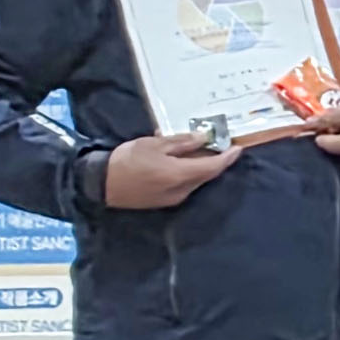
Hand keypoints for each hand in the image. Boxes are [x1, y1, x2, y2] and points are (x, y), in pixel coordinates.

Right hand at [102, 132, 241, 210]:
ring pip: (195, 180)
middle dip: (215, 160)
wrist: (100, 183)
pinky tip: (178, 160)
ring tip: (196, 148)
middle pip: (206, 174)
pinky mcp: (164, 202)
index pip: (213, 166)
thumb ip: (182, 142)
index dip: (228, 157)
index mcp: (181, 175)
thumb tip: (204, 138)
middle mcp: (182, 191)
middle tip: (219, 144)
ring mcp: (173, 199)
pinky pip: (184, 185)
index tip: (238, 147)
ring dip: (200, 166)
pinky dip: (187, 172)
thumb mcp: (154, 144)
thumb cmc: (127, 160)